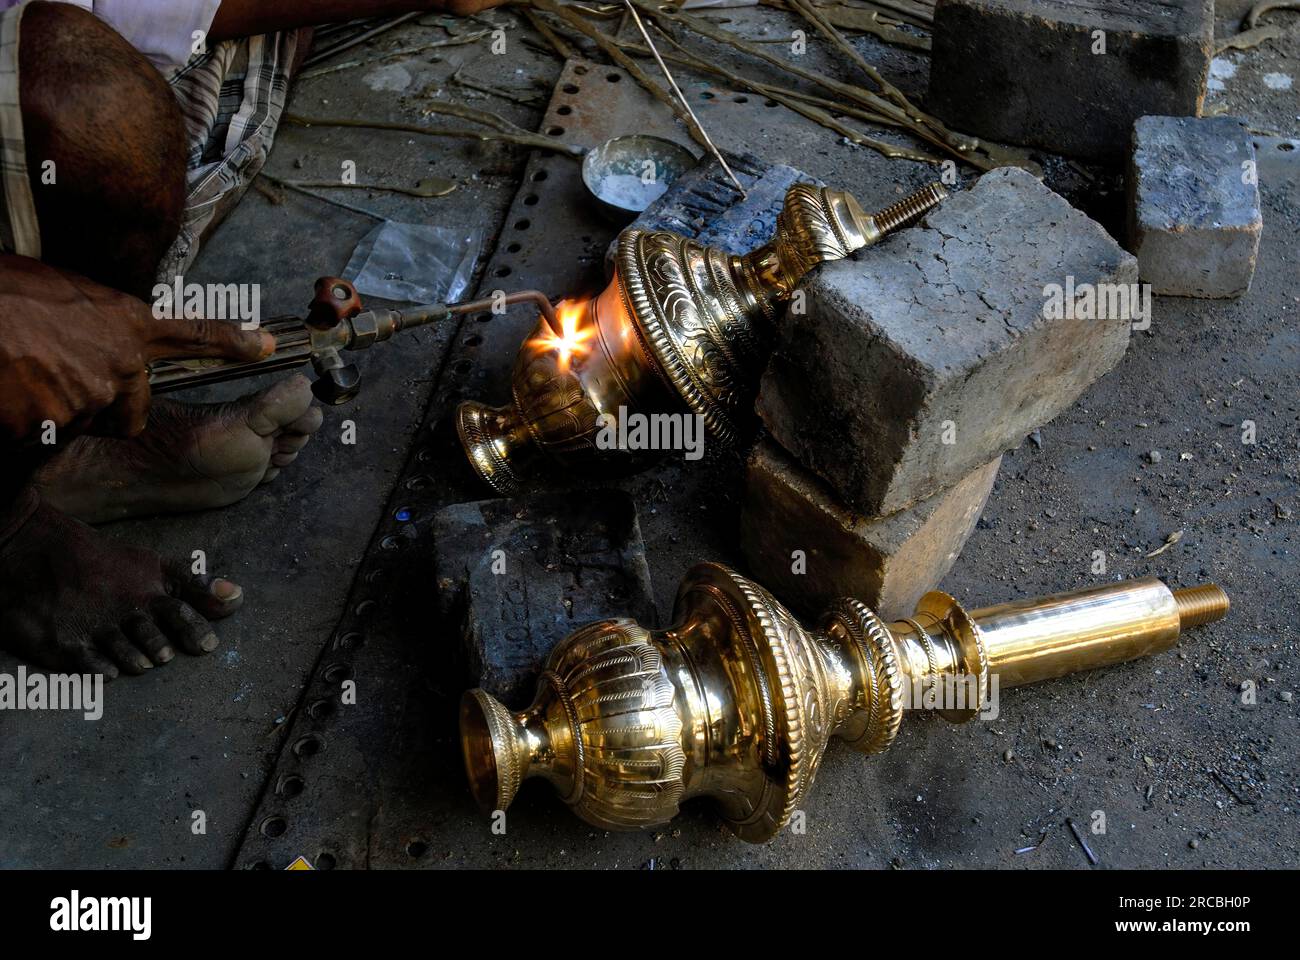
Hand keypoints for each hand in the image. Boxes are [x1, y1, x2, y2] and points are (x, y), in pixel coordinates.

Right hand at [0, 255, 272, 444]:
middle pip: (132, 407)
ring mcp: (89, 398)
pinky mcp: (55, 426)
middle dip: (106, 405)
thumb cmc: (2, 293)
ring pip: (86, 422)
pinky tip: (6, 397)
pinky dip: (26, 425)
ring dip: (57, 411)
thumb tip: (99, 333)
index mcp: (124, 323)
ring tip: (19, 378)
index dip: (231, 339)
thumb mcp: (58, 290)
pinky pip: (47, 437)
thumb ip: (92, 319)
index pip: (192, 331)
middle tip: (57, 378)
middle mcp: (119, 364)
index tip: (263, 345)